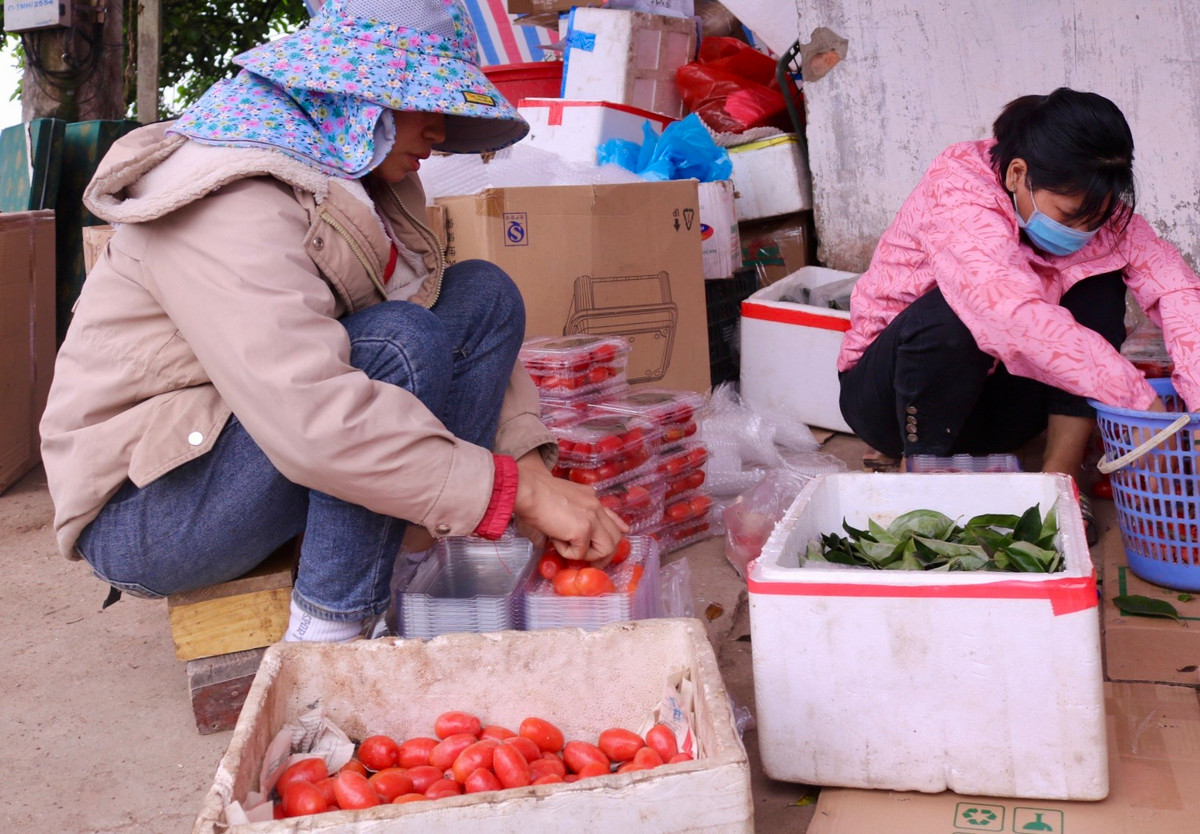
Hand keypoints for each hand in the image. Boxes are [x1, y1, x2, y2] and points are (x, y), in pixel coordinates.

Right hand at [513, 450, 629, 564]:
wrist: (527, 489)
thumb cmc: (533, 494)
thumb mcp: (559, 500)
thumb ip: (570, 514)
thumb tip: (565, 535)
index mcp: (590, 496)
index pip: (612, 515)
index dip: (619, 527)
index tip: (623, 533)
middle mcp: (595, 505)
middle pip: (616, 536)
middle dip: (605, 553)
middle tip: (588, 559)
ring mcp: (592, 517)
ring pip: (608, 548)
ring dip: (588, 555)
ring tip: (569, 549)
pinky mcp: (583, 529)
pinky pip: (581, 554)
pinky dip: (566, 552)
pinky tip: (555, 539)